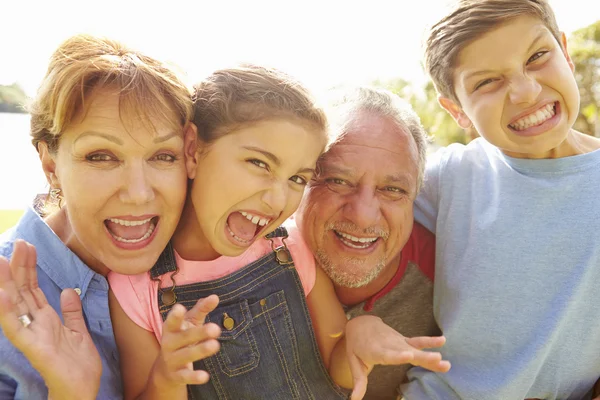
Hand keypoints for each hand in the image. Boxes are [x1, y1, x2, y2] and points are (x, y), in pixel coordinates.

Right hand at [0, 240, 100, 399]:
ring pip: (15, 305)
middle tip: (19, 243)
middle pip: (23, 291)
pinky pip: (17, 329)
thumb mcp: (77, 331)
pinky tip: (4, 295)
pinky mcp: (33, 348)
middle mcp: (35, 324)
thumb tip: (67, 290)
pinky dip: (9, 311)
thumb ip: (71, 311)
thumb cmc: (77, 364)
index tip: (29, 246)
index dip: (29, 268)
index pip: (33, 288)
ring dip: (7, 283)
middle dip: (19, 267)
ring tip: (1, 261)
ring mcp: (32, 335)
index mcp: (45, 319)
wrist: (82, 389)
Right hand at [149, 295, 221, 392]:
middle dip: (199, 333)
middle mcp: (169, 344)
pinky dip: (194, 376)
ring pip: (186, 355)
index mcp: (171, 329)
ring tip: (215, 345)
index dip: (175, 316)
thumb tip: (215, 297)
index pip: (172, 321)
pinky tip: (205, 376)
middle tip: (215, 328)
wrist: (166, 370)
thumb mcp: (190, 323)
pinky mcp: (177, 375)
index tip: (180, 308)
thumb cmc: (182, 338)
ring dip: (201, 350)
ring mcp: (172, 360)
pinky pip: (185, 376)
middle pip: (184, 337)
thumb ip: (201, 310)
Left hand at [345, 315, 449, 399]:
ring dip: (429, 354)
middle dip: (422, 357)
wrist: (361, 324)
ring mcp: (398, 342)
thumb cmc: (357, 346)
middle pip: (407, 352)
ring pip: (415, 348)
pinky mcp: (404, 340)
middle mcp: (390, 345)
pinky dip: (429, 341)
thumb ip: (358, 382)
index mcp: (376, 351)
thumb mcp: (354, 363)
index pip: (388, 354)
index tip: (409, 355)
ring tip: (443, 360)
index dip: (398, 355)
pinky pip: (417, 341)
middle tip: (438, 360)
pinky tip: (442, 340)